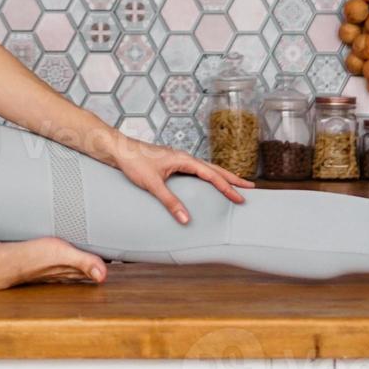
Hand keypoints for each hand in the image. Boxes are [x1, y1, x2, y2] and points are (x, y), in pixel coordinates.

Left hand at [110, 136, 254, 224]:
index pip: (211, 175)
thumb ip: (170, 202)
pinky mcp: (172, 163)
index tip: (241, 198)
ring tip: (235, 185)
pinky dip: (207, 177)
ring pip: (206, 168)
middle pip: (214, 169)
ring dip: (221, 177)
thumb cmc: (134, 162)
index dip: (227, 187)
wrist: (118, 149)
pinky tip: (207, 183)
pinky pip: (196, 171)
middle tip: (250, 188)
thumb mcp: (152, 184)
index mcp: (184, 159)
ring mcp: (178, 160)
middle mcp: (184, 157)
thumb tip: (185, 219)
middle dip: (232, 179)